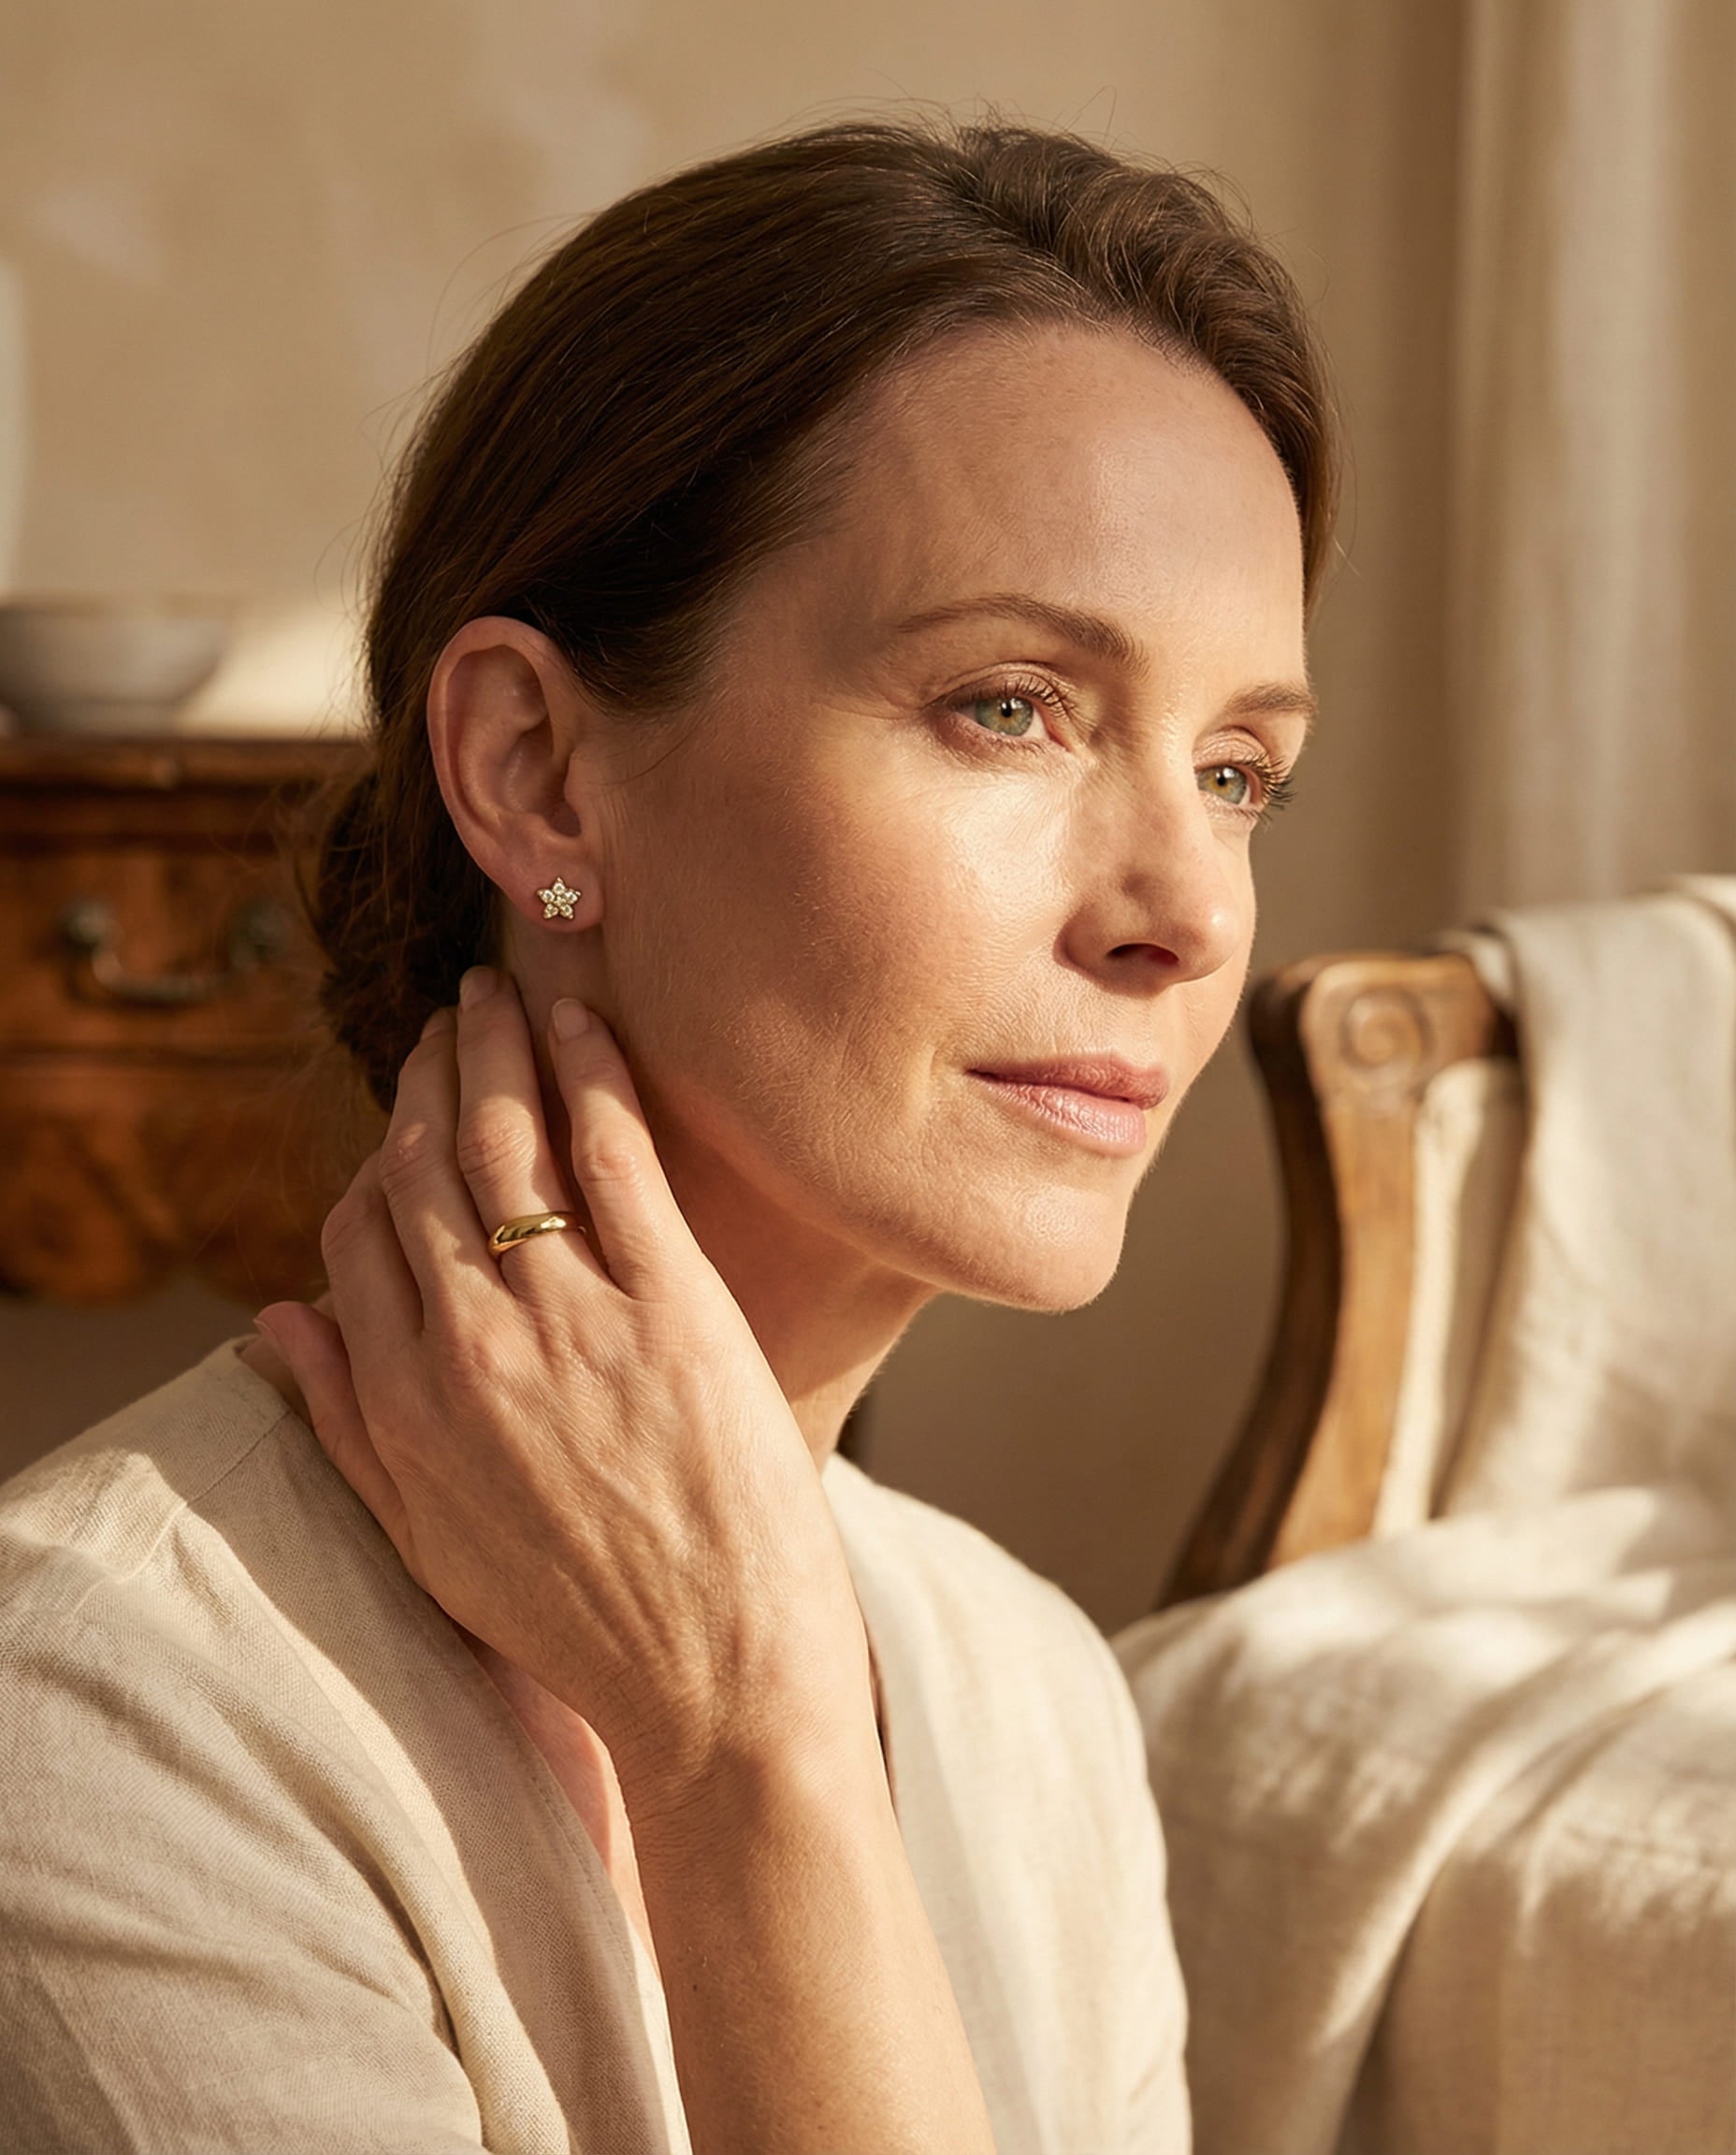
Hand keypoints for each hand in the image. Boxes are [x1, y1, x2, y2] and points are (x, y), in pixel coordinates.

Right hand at [256, 969, 872, 1815]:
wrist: (719, 1684)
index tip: (400, 1113)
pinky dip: (592, 1074)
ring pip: (507, 1140)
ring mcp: (573, 1320)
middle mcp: (473, 1347)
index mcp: (405, 1405)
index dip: (371, 1158)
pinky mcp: (675, 1306)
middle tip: (445, 1017)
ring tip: (494, 991)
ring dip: (493, 1046)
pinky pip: (616, 1156)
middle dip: (424, 1073)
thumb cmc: (581, 1622)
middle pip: (422, 1166)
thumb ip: (344, 1426)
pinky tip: (581, 1018)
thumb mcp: (426, 1543)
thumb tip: (275, 1319)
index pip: (355, 1235)